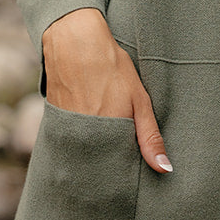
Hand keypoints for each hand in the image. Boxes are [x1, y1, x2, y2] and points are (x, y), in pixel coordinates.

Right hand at [42, 8, 171, 173]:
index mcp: (106, 136)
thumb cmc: (111, 68)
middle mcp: (82, 137)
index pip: (114, 171)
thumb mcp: (139, 101)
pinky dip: (79, 140)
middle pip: (96, 164)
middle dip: (106, 167)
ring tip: (102, 144)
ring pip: (82, 153)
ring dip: (92, 153)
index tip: (129, 177)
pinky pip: (69, 140)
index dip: (122, 174)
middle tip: (116, 165)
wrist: (75, 42)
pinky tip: (87, 130)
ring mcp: (66, 130)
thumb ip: (150, 137)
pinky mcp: (55, 121)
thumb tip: (164, 169)